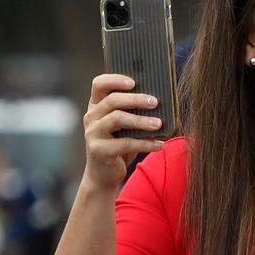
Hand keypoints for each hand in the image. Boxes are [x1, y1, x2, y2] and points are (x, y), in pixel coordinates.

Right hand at [81, 74, 164, 191]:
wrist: (104, 174)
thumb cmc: (119, 143)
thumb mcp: (126, 125)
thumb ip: (135, 111)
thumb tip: (163, 100)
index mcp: (97, 105)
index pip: (99, 84)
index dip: (115, 79)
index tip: (134, 81)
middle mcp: (92, 116)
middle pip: (112, 100)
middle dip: (135, 99)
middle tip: (155, 102)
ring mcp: (93, 133)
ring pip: (117, 119)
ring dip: (141, 120)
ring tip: (159, 124)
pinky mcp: (98, 150)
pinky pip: (124, 143)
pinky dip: (144, 143)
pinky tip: (159, 144)